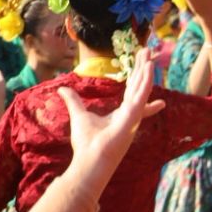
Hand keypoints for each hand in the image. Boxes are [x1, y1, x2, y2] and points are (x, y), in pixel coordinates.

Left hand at [60, 51, 164, 178]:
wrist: (89, 159)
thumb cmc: (87, 143)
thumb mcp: (79, 114)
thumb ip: (73, 100)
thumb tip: (62, 88)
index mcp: (121, 114)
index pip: (134, 94)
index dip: (141, 83)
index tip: (149, 74)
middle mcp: (130, 113)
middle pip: (139, 86)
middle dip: (144, 69)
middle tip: (147, 52)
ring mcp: (133, 115)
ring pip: (142, 87)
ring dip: (146, 70)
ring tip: (148, 53)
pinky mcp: (132, 116)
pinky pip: (141, 95)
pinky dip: (146, 82)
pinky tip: (148, 69)